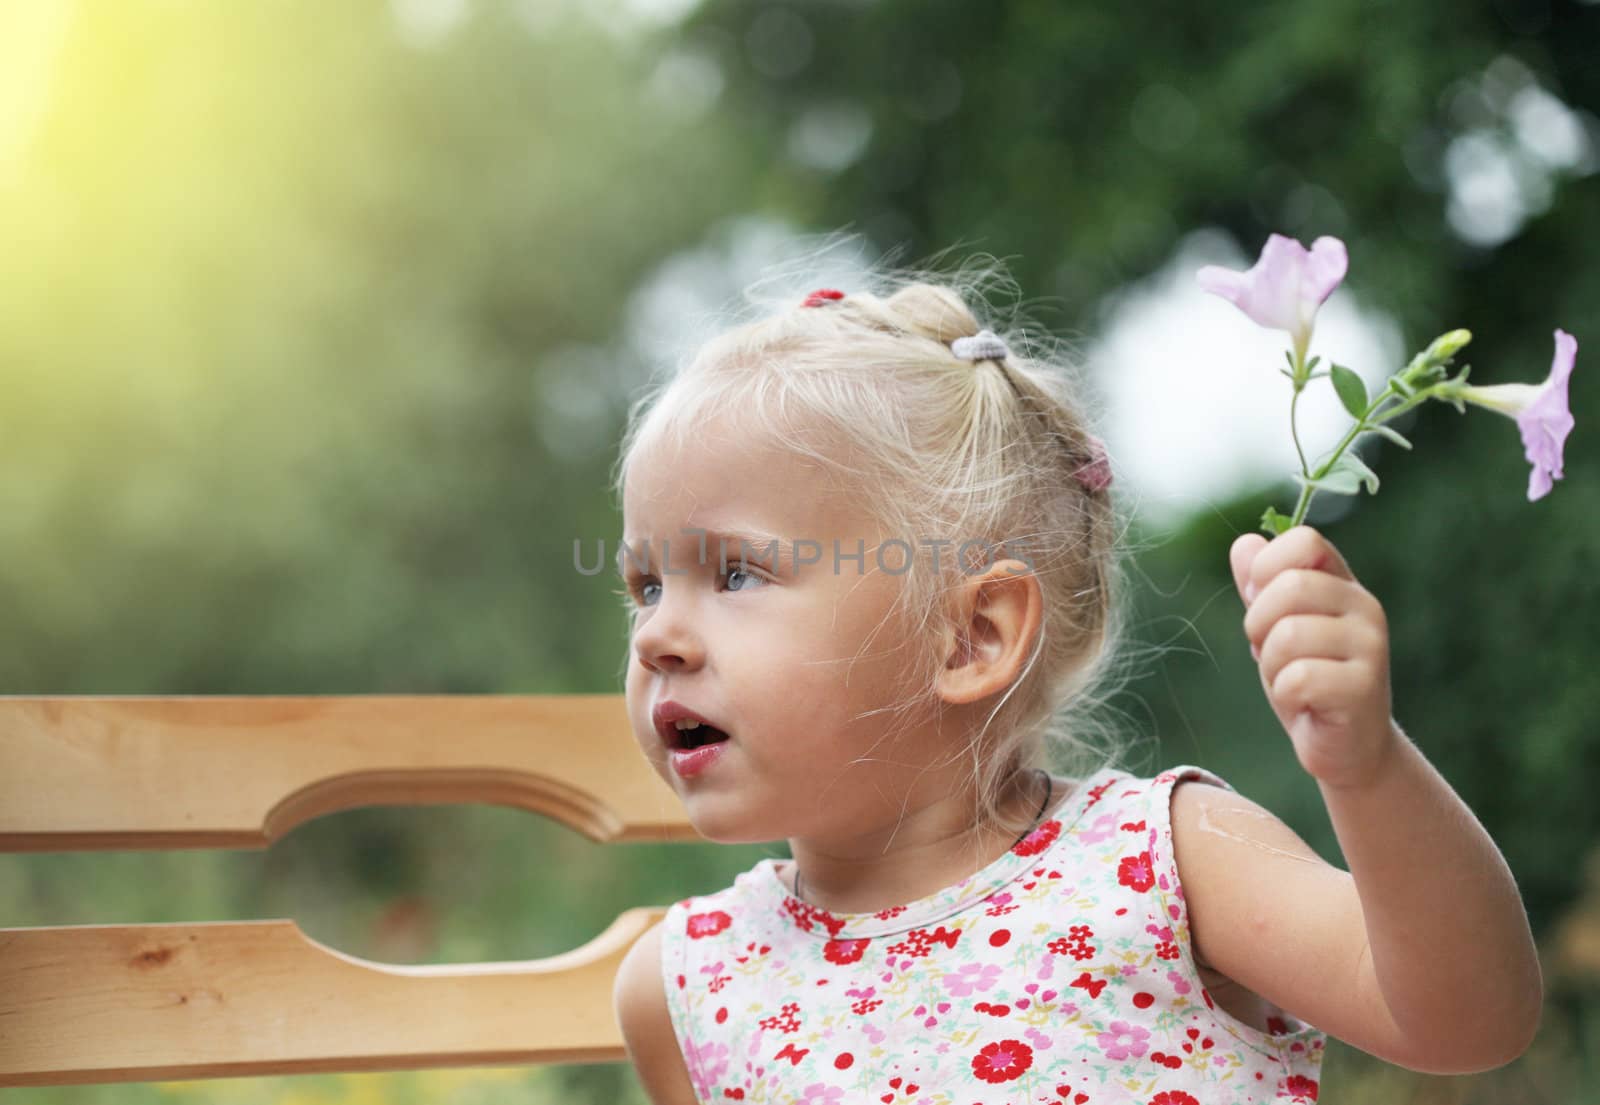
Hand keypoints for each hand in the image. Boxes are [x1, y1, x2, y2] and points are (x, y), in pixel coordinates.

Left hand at [1230, 525, 1398, 789]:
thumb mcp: (1276, 627)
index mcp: (1342, 583)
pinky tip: (1305, 704)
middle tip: (1272, 653)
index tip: (1262, 603)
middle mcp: (1365, 607)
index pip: (1304, 540)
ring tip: (1292, 682)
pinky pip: (1297, 679)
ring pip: (1288, 636)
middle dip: (1259, 624)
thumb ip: (1261, 586)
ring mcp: (1371, 647)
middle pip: (1290, 586)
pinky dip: (1286, 695)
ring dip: (1272, 667)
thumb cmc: (1309, 680)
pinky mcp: (1364, 689)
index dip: (1267, 569)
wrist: (1347, 747)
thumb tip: (1245, 543)